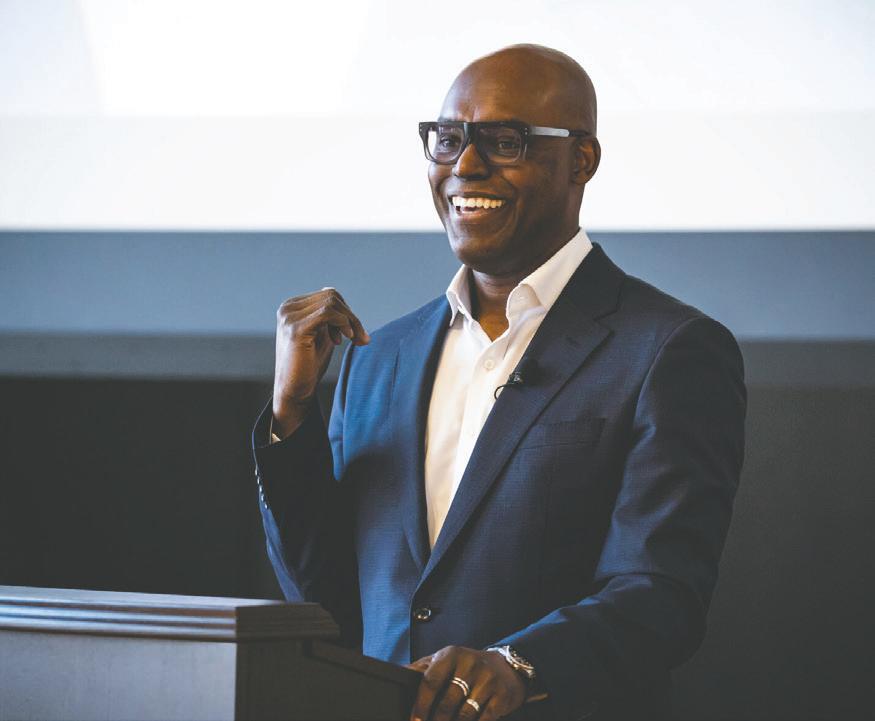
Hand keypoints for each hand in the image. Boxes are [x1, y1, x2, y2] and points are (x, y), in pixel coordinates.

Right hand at [272, 287, 368, 436]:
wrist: (295, 390)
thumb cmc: (309, 365)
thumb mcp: (321, 334)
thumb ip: (327, 316)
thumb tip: (332, 292)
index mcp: (292, 307)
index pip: (328, 295)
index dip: (347, 312)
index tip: (354, 334)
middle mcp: (287, 308)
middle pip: (332, 297)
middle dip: (352, 317)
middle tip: (361, 339)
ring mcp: (289, 317)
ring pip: (332, 303)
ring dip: (351, 321)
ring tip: (354, 340)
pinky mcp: (295, 329)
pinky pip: (328, 313)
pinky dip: (343, 323)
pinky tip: (345, 340)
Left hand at [406, 646, 526, 720]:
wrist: (507, 667)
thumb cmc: (467, 667)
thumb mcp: (446, 660)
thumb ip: (422, 668)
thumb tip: (399, 674)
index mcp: (451, 654)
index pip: (431, 680)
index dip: (421, 704)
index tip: (415, 720)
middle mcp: (470, 664)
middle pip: (447, 701)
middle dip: (437, 720)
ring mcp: (487, 680)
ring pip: (464, 714)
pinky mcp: (501, 695)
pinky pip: (483, 719)